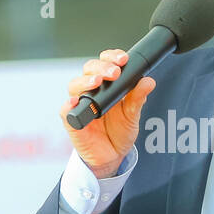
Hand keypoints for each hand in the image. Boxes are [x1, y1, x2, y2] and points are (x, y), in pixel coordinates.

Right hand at [60, 50, 155, 179]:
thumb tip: (148, 81)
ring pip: (74, 86)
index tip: (123, 59)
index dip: (112, 57)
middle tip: (114, 73)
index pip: (105, 63)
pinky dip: (68, 105)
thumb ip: (138, 98)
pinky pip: (65, 111)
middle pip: (88, 70)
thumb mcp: (132, 114)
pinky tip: (75, 102)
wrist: (112, 156)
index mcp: (106, 85)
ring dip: (85, 81)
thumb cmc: (119, 132)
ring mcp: (80, 105)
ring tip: (97, 82)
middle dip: (101, 67)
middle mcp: (91, 91)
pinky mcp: (73, 121)